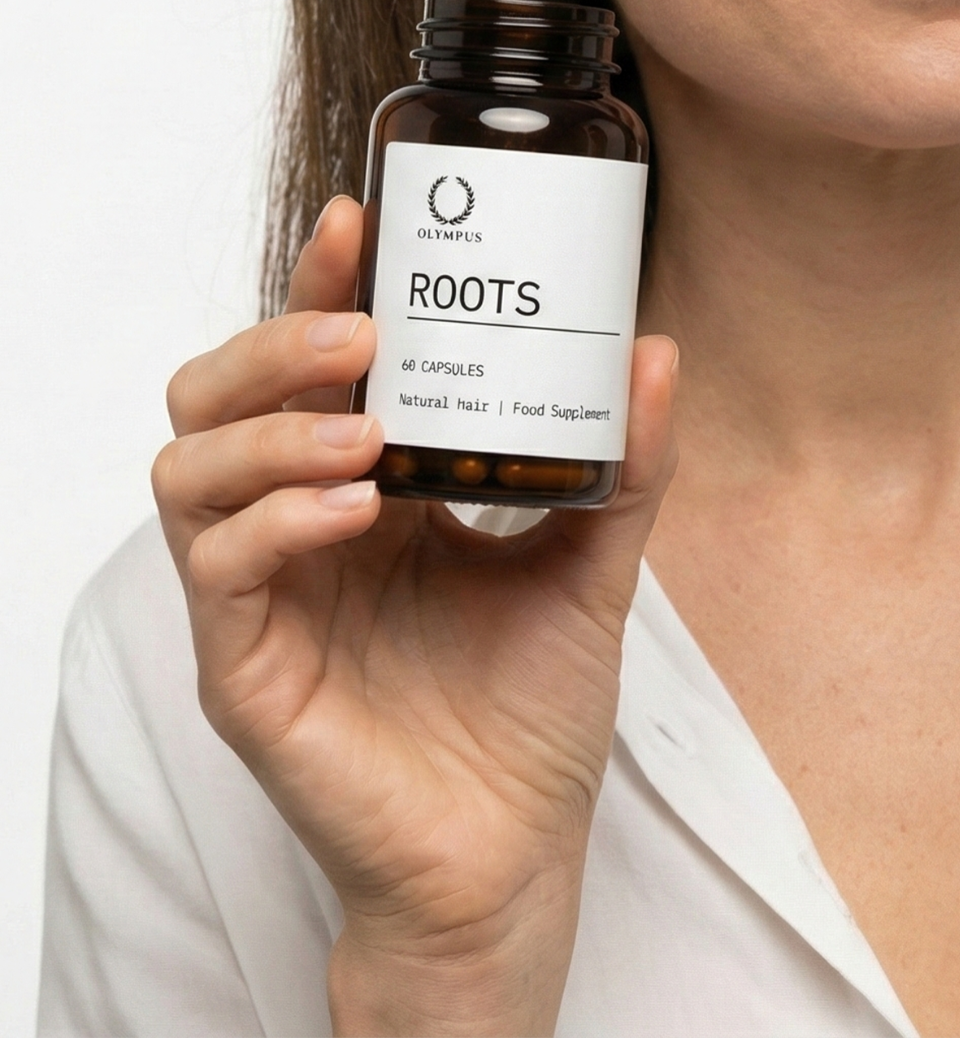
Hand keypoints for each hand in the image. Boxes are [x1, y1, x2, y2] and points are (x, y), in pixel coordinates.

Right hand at [152, 196, 677, 1036]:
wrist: (516, 854)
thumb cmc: (531, 712)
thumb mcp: (593, 565)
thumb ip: (624, 463)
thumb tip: (657, 347)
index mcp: (370, 487)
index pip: (315, 366)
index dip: (321, 286)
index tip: (360, 219)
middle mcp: (302, 528)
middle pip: (218, 395)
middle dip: (276, 341)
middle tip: (362, 329)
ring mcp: (265, 599)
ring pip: (189, 471)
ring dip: (270, 429)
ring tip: (363, 429)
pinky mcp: (246, 673)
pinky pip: (216, 571)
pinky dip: (275, 522)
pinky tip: (354, 510)